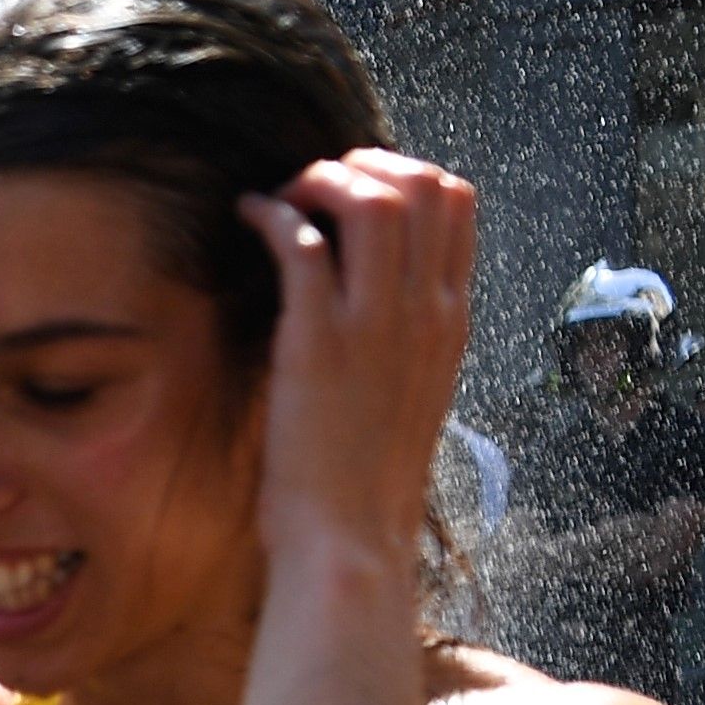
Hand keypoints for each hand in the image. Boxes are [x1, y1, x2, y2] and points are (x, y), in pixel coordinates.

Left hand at [242, 150, 476, 577]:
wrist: (351, 541)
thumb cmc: (366, 480)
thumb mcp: (412, 393)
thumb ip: (407, 335)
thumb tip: (376, 290)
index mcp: (451, 320)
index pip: (456, 201)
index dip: (403, 172)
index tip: (356, 190)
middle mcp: (424, 311)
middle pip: (419, 183)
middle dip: (361, 163)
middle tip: (315, 184)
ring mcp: (374, 325)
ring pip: (369, 200)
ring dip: (319, 180)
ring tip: (284, 197)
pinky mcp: (317, 343)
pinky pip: (299, 243)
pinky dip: (271, 213)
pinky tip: (248, 217)